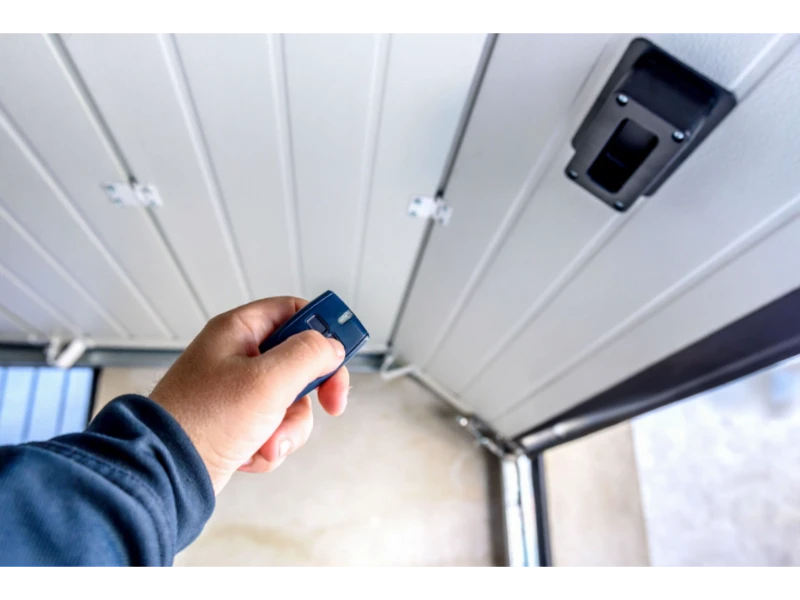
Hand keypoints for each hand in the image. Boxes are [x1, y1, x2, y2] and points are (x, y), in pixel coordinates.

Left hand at [150, 296, 348, 493]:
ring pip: (291, 401)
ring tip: (267, 441)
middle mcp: (237, 357)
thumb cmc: (203, 420)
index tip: (343, 351)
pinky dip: (270, 444)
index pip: (293, 311)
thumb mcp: (268, 380)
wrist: (166, 473)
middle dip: (311, 392)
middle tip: (330, 403)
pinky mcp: (238, 423)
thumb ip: (309, 355)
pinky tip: (251, 453)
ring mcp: (237, 392)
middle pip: (299, 361)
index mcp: (238, 331)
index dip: (322, 328)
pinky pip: (275, 428)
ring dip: (288, 427)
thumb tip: (332, 346)